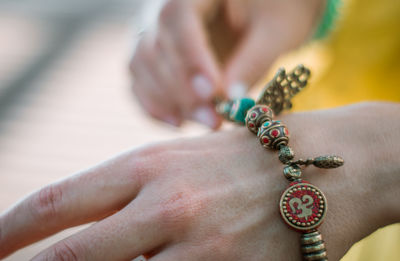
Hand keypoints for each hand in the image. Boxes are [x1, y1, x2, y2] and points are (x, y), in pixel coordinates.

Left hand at [1, 102, 398, 259]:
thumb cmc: (240, 159)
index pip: (57, 202)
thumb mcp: (177, 159)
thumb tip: (80, 230)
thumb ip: (128, 193)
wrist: (318, 168)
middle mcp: (167, 204)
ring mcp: (200, 247)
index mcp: (148, 164)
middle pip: (72, 255)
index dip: (8, 231)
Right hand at [129, 0, 323, 127]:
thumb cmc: (274, 11)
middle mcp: (161, 5)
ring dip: (168, 101)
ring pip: (141, 67)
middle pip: (154, 47)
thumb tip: (229, 102)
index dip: (190, 57)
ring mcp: (152, 29)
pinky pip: (139, 81)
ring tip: (207, 121)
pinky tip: (180, 122)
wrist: (260, 8)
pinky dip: (154, 105)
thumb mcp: (275, 30)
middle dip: (183, 91)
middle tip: (214, 120)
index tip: (212, 92)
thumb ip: (252, 62)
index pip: (177, 17)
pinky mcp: (153, 54)